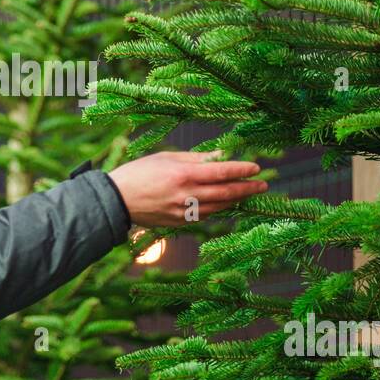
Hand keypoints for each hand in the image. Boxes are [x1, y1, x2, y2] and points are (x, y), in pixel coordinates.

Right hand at [106, 150, 266, 226]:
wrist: (117, 199)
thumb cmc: (139, 172)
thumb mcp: (167, 158)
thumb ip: (196, 159)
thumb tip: (220, 156)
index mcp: (184, 174)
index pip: (222, 172)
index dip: (241, 170)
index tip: (256, 168)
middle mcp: (187, 194)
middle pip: (226, 193)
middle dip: (247, 188)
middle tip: (262, 185)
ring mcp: (184, 211)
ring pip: (219, 207)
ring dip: (235, 200)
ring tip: (247, 193)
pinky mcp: (179, 223)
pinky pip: (205, 215)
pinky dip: (218, 209)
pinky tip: (225, 204)